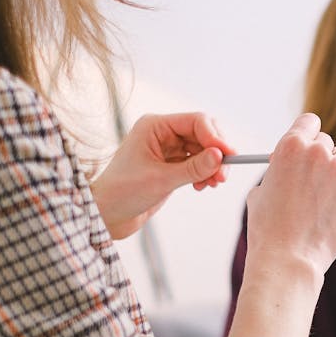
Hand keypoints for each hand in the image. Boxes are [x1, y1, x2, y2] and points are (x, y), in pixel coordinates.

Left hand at [91, 113, 235, 238]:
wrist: (107, 215)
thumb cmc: (122, 193)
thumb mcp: (161, 180)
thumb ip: (193, 168)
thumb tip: (220, 156)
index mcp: (154, 126)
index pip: (196, 121)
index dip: (215, 137)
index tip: (228, 156)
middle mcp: (162, 133)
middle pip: (203, 133)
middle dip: (216, 153)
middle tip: (223, 175)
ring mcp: (168, 149)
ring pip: (204, 149)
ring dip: (212, 166)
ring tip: (212, 184)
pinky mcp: (172, 165)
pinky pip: (198, 162)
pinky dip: (205, 173)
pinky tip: (202, 186)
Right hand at [243, 113, 335, 280]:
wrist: (289, 258)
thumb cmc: (269, 228)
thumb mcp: (261, 189)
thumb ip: (278, 168)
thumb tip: (285, 164)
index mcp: (290, 146)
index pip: (309, 122)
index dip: (307, 133)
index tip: (308, 144)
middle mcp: (318, 152)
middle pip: (326, 142)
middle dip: (319, 157)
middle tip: (311, 181)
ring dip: (335, 173)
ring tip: (321, 199)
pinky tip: (335, 205)